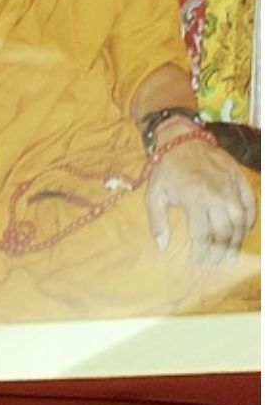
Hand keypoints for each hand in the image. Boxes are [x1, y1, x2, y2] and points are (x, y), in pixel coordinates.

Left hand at [145, 135, 256, 265]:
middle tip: (217, 262)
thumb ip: (157, 222)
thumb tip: (162, 247)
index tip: (199, 263)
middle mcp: (216, 195)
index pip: (202, 235)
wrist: (183, 141)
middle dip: (220, 251)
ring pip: (240, 221)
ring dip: (237, 241)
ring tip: (231, 254)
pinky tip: (244, 232)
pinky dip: (249, 220)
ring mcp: (231, 187)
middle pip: (224, 231)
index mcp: (194, 199)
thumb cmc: (166, 170)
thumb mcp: (153, 195)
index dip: (201, 253)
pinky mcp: (239, 179)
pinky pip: (251, 204)